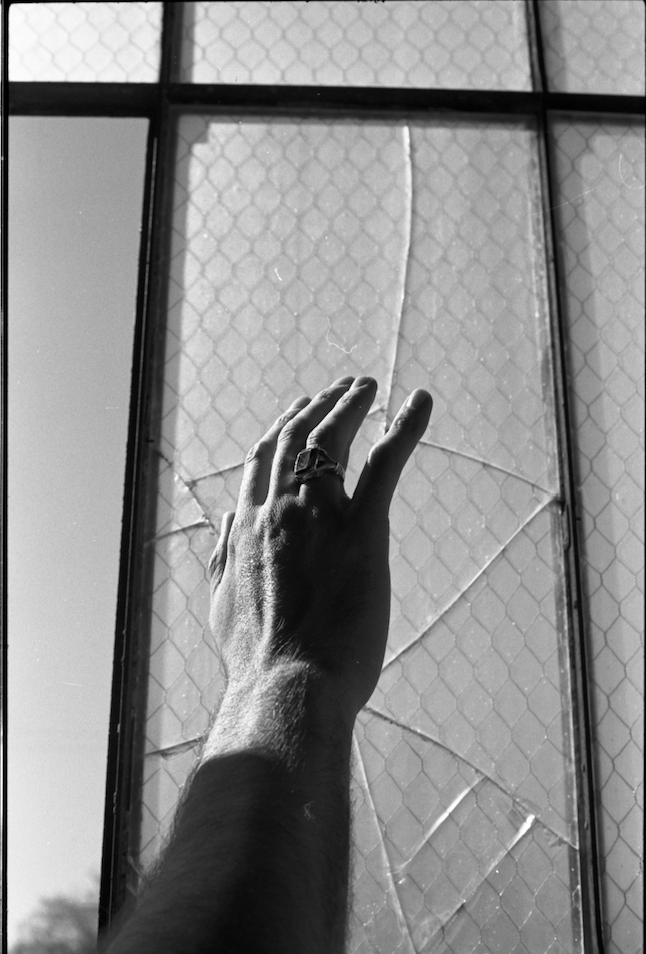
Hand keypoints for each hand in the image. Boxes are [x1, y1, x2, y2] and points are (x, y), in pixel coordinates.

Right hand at [208, 375, 431, 727]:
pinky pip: (385, 464)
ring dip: (350, 404)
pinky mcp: (364, 533)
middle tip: (342, 387)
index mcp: (247, 525)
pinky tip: (420, 402)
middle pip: (296, 437)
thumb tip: (223, 519)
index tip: (299, 409)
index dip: (282, 426)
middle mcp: (277, 509)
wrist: (286, 689)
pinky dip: (405, 426)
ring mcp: (319, 517)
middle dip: (318, 404)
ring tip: (366, 386)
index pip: (262, 458)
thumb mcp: (221, 603)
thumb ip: (221, 556)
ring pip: (331, 438)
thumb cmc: (258, 659)